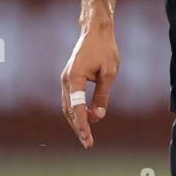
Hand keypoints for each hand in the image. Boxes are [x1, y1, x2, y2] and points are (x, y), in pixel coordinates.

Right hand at [60, 21, 119, 148]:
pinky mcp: (70, 79)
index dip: (82, 124)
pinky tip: (89, 119)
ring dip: (76, 121)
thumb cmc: (104, 49)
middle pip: (69, 110)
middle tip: (88, 143)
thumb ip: (102, 95)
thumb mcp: (110, 72)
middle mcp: (66, 80)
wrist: (96, 32)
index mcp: (74, 77)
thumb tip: (99, 116)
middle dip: (78, 128)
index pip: (77, 107)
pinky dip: (77, 111)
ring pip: (68, 107)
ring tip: (87, 136)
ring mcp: (66, 79)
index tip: (87, 137)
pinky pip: (71, 100)